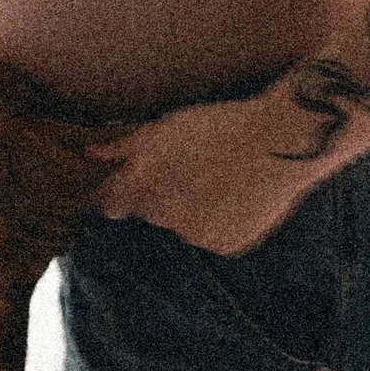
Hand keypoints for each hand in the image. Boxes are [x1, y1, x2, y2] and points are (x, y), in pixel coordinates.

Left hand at [97, 95, 311, 257]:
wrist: (280, 140)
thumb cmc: (219, 125)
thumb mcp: (166, 127)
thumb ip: (123, 146)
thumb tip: (90, 154)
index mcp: (141, 185)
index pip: (109, 203)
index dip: (120, 192)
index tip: (136, 181)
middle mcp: (162, 215)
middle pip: (150, 212)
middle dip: (163, 195)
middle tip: (195, 169)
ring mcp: (193, 234)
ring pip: (183, 225)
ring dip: (194, 209)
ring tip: (222, 179)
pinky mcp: (223, 245)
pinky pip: (213, 236)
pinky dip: (221, 222)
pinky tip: (238, 196)